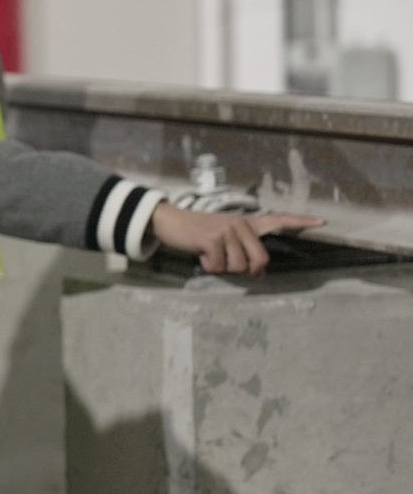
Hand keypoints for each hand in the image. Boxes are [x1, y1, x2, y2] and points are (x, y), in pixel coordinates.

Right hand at [148, 202, 324, 274]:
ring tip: (211, 255)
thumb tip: (257, 273)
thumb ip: (243, 251)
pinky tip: (201, 255)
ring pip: (238, 267)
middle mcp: (241, 224)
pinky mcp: (213, 239)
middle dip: (247, 270)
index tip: (322, 222)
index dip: (301, 222)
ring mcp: (227, 230)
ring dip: (223, 268)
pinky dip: (208, 266)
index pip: (278, 220)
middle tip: (228, 264)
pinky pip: (219, 266)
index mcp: (247, 223)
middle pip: (260, 260)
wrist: (170, 221)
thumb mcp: (223, 238)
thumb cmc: (197, 232)